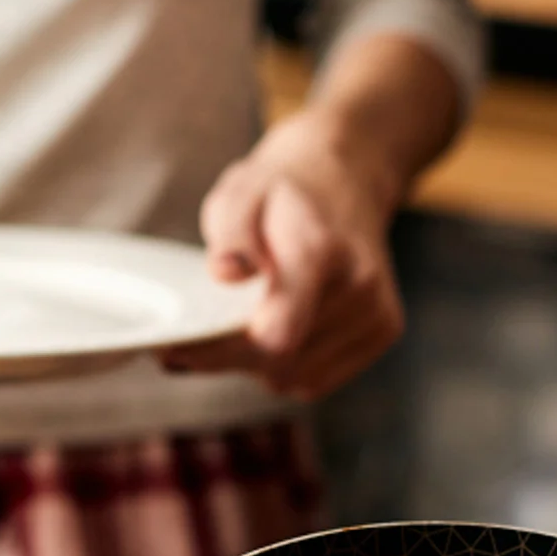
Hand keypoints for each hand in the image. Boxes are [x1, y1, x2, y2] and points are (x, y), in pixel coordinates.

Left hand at [161, 111, 404, 399]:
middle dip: (230, 358)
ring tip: (242, 326)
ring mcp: (376, 314)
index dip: (220, 352)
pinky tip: (277, 331)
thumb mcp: (241, 192)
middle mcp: (359, 288)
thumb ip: (230, 235)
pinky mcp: (383, 332)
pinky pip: (317, 379)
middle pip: (281, 361)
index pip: (275, 334)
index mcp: (321, 251)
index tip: (173, 351)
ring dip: (259, 365)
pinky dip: (287, 368)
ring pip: (295, 378)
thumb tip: (226, 274)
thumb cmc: (282, 191)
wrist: (346, 176)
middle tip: (188, 347)